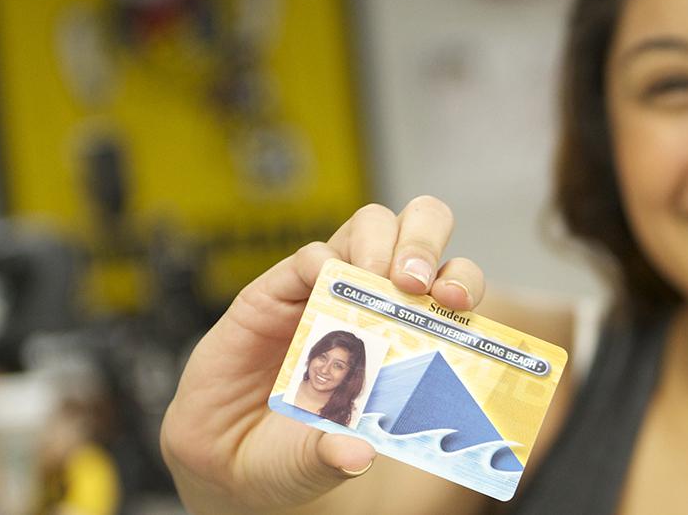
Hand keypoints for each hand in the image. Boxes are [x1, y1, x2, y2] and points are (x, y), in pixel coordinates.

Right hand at [160, 197, 485, 512]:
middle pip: (419, 235)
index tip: (457, 303)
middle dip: (426, 241)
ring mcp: (329, 291)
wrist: (225, 461)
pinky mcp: (279, 292)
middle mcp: (375, 304)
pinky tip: (323, 284)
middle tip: (415, 281)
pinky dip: (321, 260)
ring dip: (381, 242)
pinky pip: (309, 255)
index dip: (462, 284)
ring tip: (378, 277)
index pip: (452, 289)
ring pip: (371, 227)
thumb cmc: (294, 454)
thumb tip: (356, 453)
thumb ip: (337, 453)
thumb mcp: (321, 461)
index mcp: (408, 338)